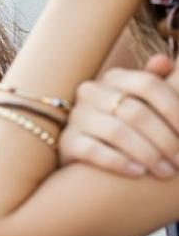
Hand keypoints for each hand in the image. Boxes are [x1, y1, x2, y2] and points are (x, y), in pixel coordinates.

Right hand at [60, 55, 178, 176]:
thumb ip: (156, 83)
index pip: (148, 84)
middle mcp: (91, 92)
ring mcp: (77, 117)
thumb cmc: (124, 124)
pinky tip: (138, 173)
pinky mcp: (67, 142)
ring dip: (147, 154)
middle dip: (164, 139)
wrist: (86, 152)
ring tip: (165, 171)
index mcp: (114, 78)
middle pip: (135, 112)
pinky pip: (93, 151)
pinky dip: (119, 162)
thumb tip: (162, 62)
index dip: (173, 108)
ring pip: (117, 133)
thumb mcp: (141, 100)